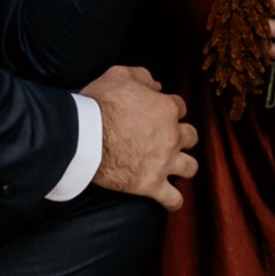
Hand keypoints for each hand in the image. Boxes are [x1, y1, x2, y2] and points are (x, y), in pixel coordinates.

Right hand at [84, 64, 196, 210]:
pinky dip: (174, 201)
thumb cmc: (99, 103)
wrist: (83, 135)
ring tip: (174, 167)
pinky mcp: (151, 184)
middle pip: (191, 136)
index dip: (169, 109)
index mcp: (167, 108)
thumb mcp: (119, 75)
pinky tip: (170, 199)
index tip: (159, 114)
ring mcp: (164, 161)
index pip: (180, 107)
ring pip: (190, 167)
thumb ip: (141, 76)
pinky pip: (173, 198)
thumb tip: (156, 85)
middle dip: (181, 136)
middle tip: (167, 139)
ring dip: (184, 166)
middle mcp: (172, 135)